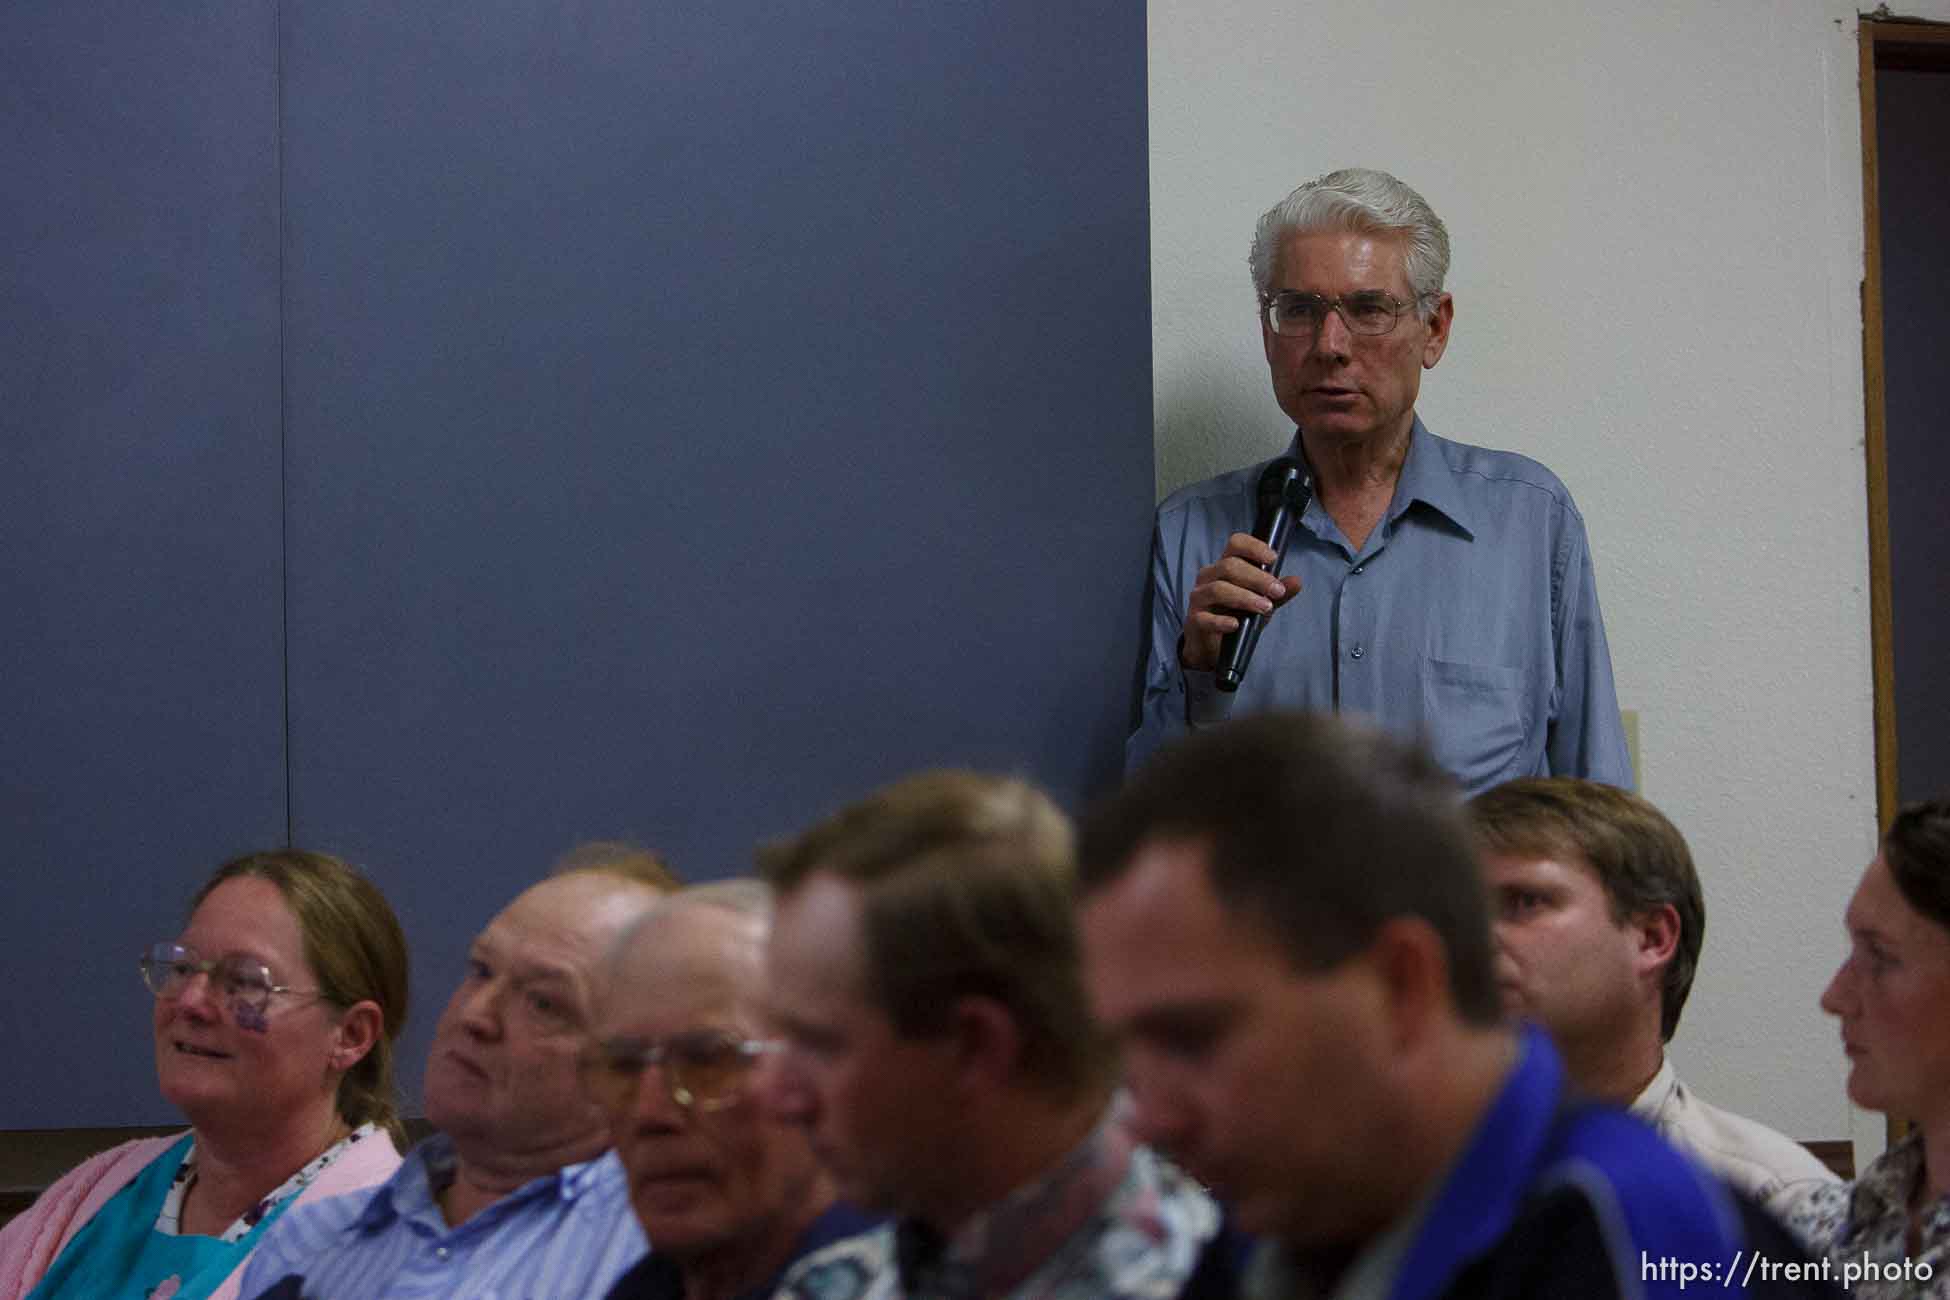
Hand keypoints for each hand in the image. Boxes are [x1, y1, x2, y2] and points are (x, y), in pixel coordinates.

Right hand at [1178, 533, 1301, 671]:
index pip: (1235, 544)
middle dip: (1257, 577)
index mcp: (1225, 566)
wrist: (1213, 645)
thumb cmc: (1235, 616)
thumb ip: (1278, 594)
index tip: (1273, 558)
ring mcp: (1199, 598)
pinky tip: (1236, 624)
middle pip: (1229, 566)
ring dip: (1244, 597)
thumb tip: (1296, 582)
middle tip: (1276, 590)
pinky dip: (1222, 621)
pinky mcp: (1194, 620)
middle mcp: (1209, 577)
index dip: (1254, 547)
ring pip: (1218, 589)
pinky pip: (1206, 618)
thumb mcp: (1261, 603)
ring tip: (1264, 607)